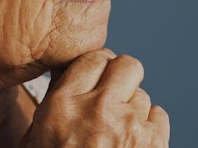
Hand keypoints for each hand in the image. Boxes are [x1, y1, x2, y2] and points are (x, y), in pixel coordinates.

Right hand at [20, 49, 169, 146]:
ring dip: (134, 109)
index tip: (98, 76)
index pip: (92, 58)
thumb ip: (56, 103)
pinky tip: (133, 144)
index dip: (98, 67)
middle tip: (115, 95)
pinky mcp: (154, 143)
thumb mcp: (38, 139)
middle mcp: (97, 110)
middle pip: (127, 66)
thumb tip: (69, 74)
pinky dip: (150, 127)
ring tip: (118, 133)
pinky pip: (159, 116)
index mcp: (62, 107)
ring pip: (143, 95)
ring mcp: (129, 126)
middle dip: (123, 79)